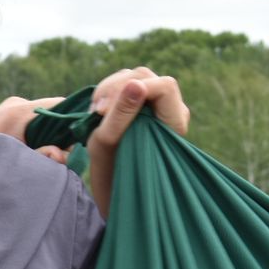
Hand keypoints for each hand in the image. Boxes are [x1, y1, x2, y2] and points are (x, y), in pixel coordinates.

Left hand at [0, 96, 69, 165]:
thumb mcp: (20, 162)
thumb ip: (43, 158)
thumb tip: (62, 155)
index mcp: (20, 111)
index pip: (60, 105)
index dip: (73, 120)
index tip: (78, 140)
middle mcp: (17, 102)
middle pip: (55, 111)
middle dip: (61, 131)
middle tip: (61, 152)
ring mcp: (12, 104)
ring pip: (45, 114)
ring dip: (50, 131)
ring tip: (43, 150)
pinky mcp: (9, 110)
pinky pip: (34, 116)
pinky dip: (40, 129)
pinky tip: (34, 145)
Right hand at [86, 67, 189, 217]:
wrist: (114, 192)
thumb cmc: (111, 173)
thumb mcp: (109, 143)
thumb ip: (122, 112)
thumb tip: (134, 82)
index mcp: (174, 121)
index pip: (165, 86)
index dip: (134, 89)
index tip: (104, 109)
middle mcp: (170, 110)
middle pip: (145, 76)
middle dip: (115, 88)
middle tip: (95, 112)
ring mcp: (156, 107)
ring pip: (132, 77)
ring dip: (108, 89)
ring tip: (94, 113)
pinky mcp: (140, 106)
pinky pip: (123, 86)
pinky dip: (107, 94)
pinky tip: (96, 112)